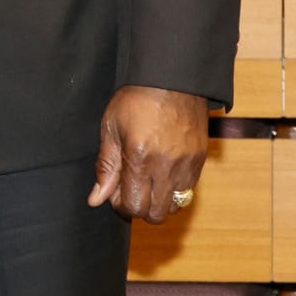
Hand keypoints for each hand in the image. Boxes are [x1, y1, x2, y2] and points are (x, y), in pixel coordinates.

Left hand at [87, 85, 208, 224]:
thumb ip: (105, 167)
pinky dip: (174, 192)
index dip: (121, 206)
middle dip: (139, 208)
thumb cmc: (135, 101)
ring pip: (175, 207)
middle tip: (130, 189)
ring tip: (146, 182)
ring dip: (159, 202)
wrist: (171, 81)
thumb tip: (96, 199)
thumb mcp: (110, 129)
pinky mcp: (200, 162)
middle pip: (156, 214)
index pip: (134, 206)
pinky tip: (161, 174)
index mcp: (139, 158)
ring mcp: (187, 166)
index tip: (115, 193)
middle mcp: (166, 167)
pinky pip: (189, 192)